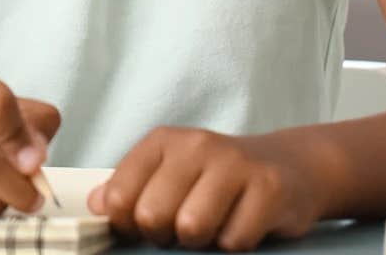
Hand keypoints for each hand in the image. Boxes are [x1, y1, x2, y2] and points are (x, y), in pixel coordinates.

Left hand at [87, 127, 327, 249]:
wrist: (288, 167)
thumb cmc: (217, 178)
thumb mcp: (168, 173)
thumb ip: (130, 188)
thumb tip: (97, 205)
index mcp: (162, 142)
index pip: (120, 197)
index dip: (127, 225)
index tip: (143, 227)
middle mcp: (196, 145)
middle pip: (152, 216)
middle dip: (164, 236)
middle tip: (182, 229)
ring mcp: (234, 164)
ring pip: (192, 228)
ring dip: (201, 242)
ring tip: (212, 227)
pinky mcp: (269, 188)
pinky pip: (234, 240)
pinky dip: (234, 244)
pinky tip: (242, 224)